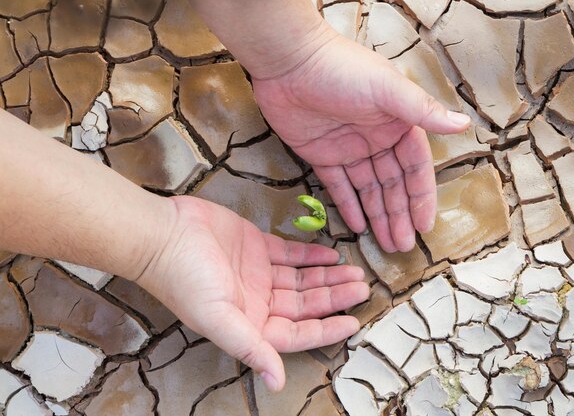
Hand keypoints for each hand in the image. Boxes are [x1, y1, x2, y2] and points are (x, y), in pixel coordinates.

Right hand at [135, 196, 368, 391]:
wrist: (163, 234)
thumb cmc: (186, 279)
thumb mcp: (217, 319)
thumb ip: (251, 349)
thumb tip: (276, 385)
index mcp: (250, 324)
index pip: (297, 333)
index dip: (326, 330)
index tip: (355, 322)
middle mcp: (258, 302)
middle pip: (305, 304)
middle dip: (335, 298)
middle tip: (364, 288)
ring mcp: (258, 273)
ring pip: (302, 279)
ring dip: (328, 277)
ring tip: (355, 272)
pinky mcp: (256, 246)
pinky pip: (290, 254)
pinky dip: (311, 256)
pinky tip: (331, 255)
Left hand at [252, 32, 470, 252]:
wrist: (289, 61)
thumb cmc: (341, 70)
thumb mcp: (387, 89)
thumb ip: (422, 111)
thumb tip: (464, 125)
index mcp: (397, 123)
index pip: (415, 168)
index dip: (421, 197)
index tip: (425, 227)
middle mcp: (377, 139)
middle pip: (392, 184)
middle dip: (399, 215)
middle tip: (403, 247)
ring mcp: (349, 149)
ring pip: (368, 190)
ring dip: (378, 216)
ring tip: (387, 245)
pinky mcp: (322, 155)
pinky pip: (339, 186)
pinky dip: (348, 206)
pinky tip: (359, 227)